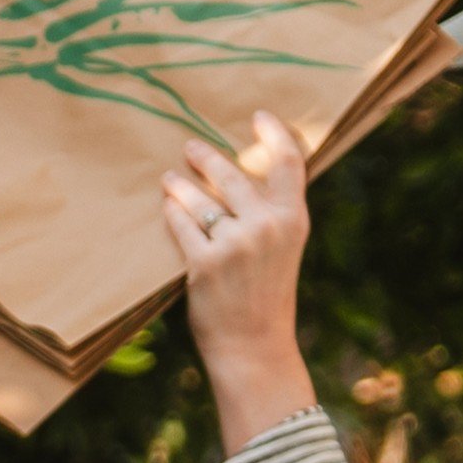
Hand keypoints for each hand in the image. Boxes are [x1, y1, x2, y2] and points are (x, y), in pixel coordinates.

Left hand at [158, 110, 326, 450]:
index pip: (288, 163)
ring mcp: (236, 243)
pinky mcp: (205, 262)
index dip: (274, 134)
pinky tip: (167, 208)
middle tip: (190, 147)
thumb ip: (273, 214)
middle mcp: (268, 226)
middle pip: (232, 174)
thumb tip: (243, 176)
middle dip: (206, 157)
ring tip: (170, 180)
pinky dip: (172, 215)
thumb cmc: (266, 296)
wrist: (255, 345)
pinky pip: (181, 225)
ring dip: (180, 185)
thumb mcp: (284, 249)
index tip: (258, 116)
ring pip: (200, 199)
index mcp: (294, 220)